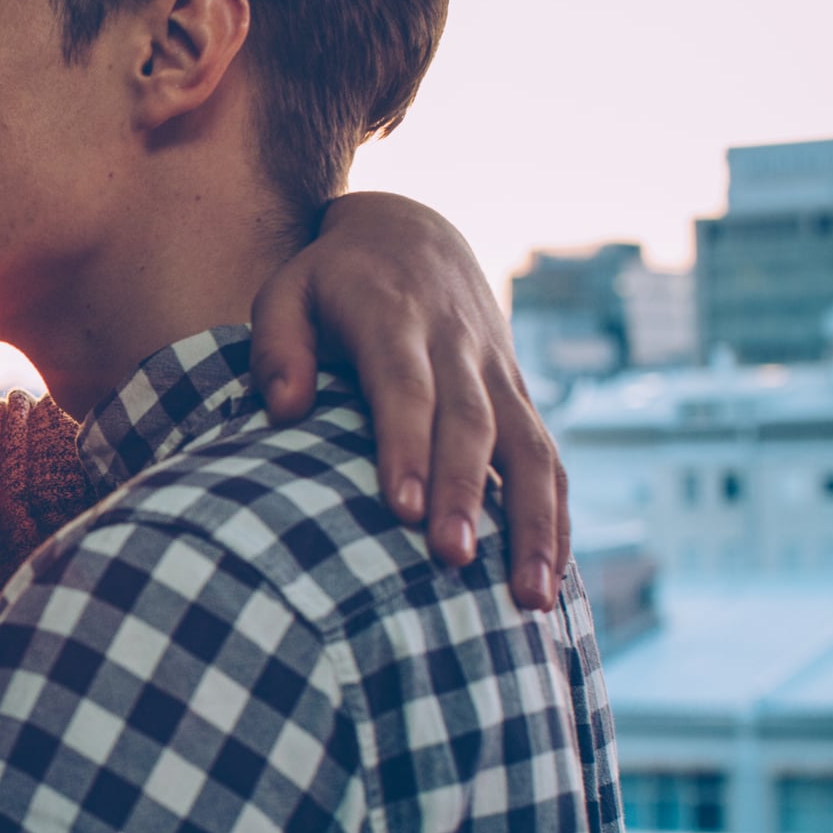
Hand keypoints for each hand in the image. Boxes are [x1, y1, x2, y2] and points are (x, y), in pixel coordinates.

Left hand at [248, 191, 567, 611]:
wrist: (412, 234)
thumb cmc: (332, 278)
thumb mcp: (287, 289)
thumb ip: (277, 344)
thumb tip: (283, 410)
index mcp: (394, 318)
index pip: (404, 386)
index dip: (406, 445)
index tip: (398, 508)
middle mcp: (457, 346)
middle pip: (469, 424)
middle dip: (465, 492)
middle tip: (454, 559)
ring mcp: (498, 373)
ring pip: (528, 447)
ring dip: (533, 523)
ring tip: (530, 598)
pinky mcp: (519, 397)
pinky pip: (547, 458)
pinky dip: (555, 516)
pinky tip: (552, 578)